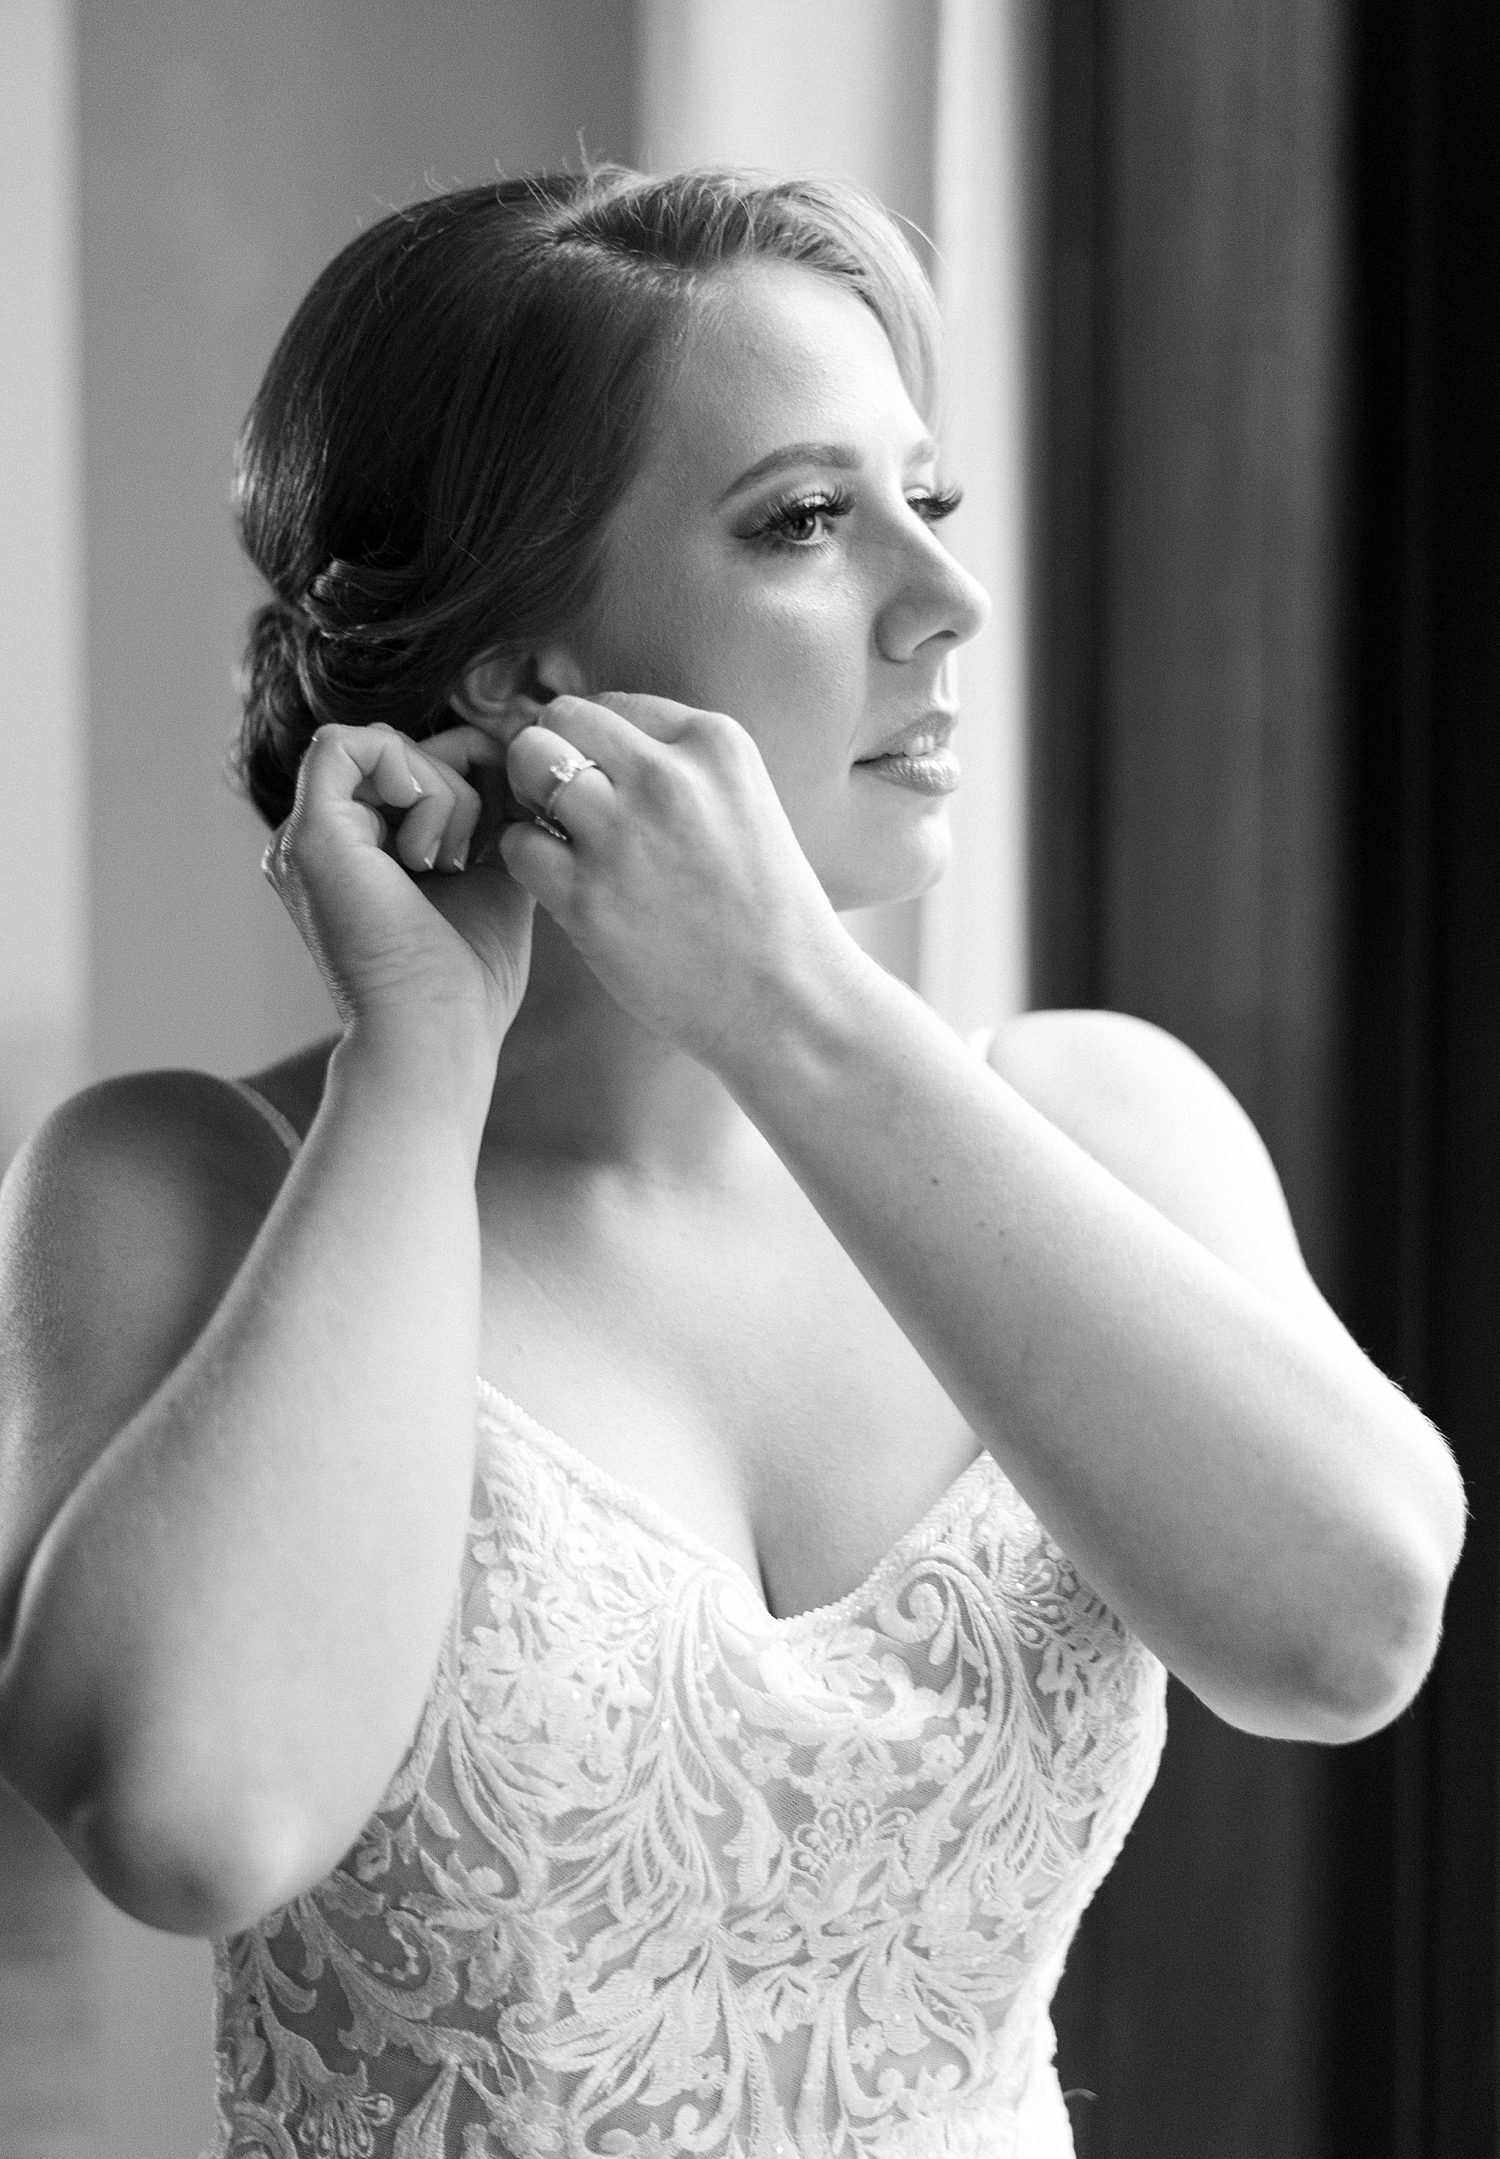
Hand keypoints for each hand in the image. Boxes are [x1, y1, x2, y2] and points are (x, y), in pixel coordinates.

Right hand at [262, 721, 534, 1056]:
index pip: (411, 767)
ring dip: (446, 794)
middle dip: (462, 784)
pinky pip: (349, 744)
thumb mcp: (494, 877)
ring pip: (384, 746)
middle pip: (401, 751)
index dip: (467, 775)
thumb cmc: (468, 982)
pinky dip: (414, 781)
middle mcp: (322, 842)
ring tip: (447, 866)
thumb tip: (511, 746)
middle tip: (466, 859)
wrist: (437, 1037)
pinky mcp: (308, 834)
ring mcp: (306, 837)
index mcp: (356, 854)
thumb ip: (493, 813)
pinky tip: (428, 849)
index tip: (497, 831)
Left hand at [497, 693, 842, 1062]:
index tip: (608, 788)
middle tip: (563, 805)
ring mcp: (624, 833)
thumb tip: (597, 746)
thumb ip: (681, 766)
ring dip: (531, 802)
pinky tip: (562, 886)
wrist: (787, 999)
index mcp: (714, 742)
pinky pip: (516, 843)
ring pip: (527, 764)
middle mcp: (666, 776)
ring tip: (560, 841)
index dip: (596, 747)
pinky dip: (527, 860)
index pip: (612, 705)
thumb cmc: (765, 910)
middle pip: (559, 717)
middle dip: (551, 755)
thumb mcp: (745, 802)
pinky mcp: (588, 896)